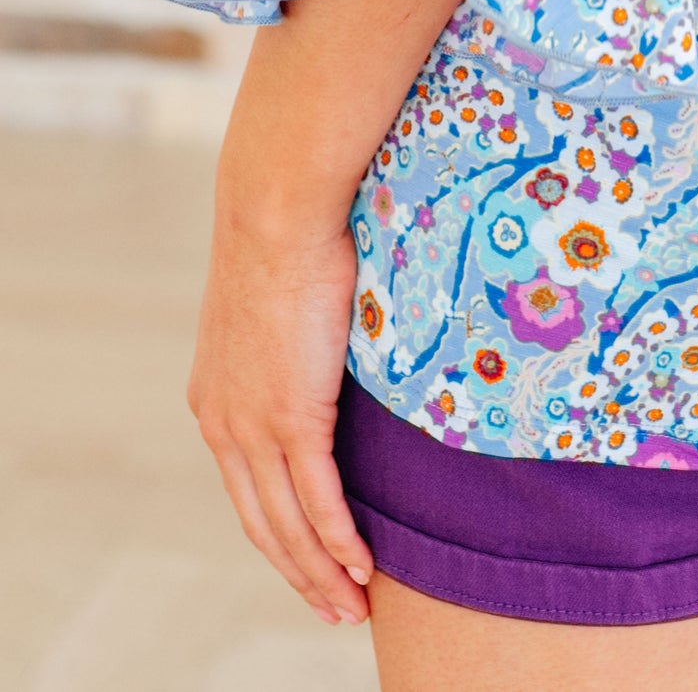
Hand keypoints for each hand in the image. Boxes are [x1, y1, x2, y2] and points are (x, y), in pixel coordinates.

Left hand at [189, 203, 373, 623]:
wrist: (276, 209)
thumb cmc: (290, 240)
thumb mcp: (279, 311)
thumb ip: (292, 350)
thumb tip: (326, 352)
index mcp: (216, 403)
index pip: (247, 492)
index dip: (280, 538)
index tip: (311, 567)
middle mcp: (225, 425)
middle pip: (263, 525)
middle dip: (301, 575)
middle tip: (336, 608)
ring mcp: (255, 425)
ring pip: (288, 524)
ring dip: (323, 573)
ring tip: (353, 605)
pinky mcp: (291, 415)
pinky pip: (317, 497)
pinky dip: (339, 540)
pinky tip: (361, 566)